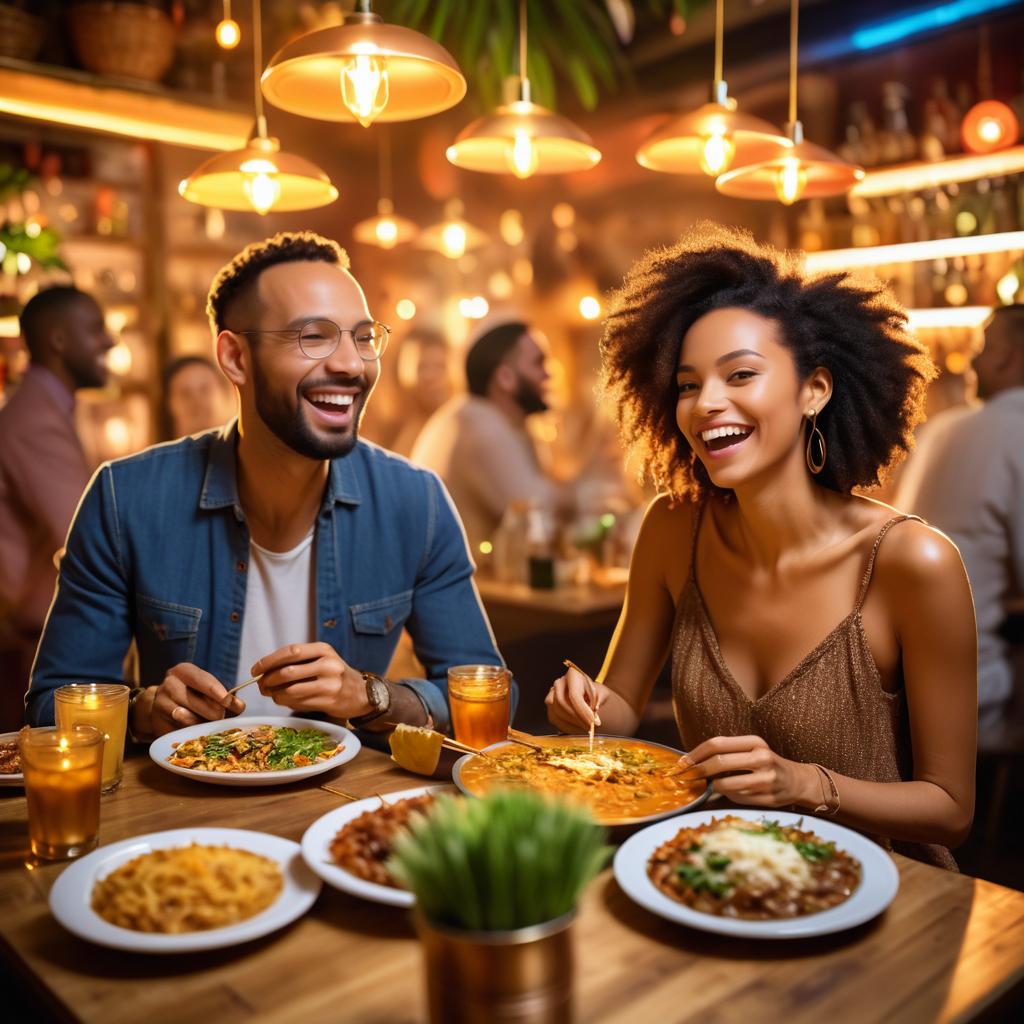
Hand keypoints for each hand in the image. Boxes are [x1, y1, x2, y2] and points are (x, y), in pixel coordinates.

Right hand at [149, 662, 243, 737]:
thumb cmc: (191, 694)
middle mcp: (169, 684)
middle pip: (194, 700)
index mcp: (183, 671)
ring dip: (201, 723)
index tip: (228, 701)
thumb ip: (224, 696)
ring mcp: (159, 703)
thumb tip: (240, 706)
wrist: (161, 706)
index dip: (216, 691)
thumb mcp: (207, 689)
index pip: (201, 679)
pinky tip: (195, 730)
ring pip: (186, 717)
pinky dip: (191, 732)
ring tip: (207, 723)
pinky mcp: (157, 722)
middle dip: (212, 711)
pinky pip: (178, 730)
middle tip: (221, 717)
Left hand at [251, 642, 367, 718]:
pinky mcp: (329, 701)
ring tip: (273, 694)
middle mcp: (328, 665)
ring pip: (290, 691)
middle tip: (261, 685)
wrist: (362, 693)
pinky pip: (298, 703)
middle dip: (268, 680)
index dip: (269, 661)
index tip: (256, 669)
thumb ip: (298, 661)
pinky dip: (286, 702)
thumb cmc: (335, 674)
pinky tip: (286, 700)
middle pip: (287, 672)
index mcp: (324, 650)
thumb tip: (264, 671)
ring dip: (275, 694)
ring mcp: (330, 684)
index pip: (291, 651)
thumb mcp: (322, 659)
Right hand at [545, 665, 609, 733]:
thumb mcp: (601, 693)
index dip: (583, 711)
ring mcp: (552, 693)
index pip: (574, 695)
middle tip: (589, 727)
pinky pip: (554, 717)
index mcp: (573, 675)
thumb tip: (595, 714)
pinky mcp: (550, 704)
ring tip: (585, 728)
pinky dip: (566, 726)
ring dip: (571, 723)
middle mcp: (560, 682)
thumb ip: (598, 701)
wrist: (587, 691)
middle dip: (576, 718)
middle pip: (562, 703)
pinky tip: (577, 729)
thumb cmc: (594, 692)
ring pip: (556, 711)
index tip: (592, 722)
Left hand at [674, 735, 818, 808]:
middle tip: (686, 777)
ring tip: (710, 786)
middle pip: (720, 762)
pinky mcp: (769, 798)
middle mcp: (762, 758)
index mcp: (755, 742)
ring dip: (714, 787)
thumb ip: (727, 754)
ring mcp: (766, 779)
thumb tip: (692, 763)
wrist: (798, 780)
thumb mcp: (751, 750)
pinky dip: (728, 797)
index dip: (696, 753)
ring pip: (727, 784)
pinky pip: (738, 799)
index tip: (682, 763)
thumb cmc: (766, 763)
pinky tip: (730, 793)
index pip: (717, 743)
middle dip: (699, 771)